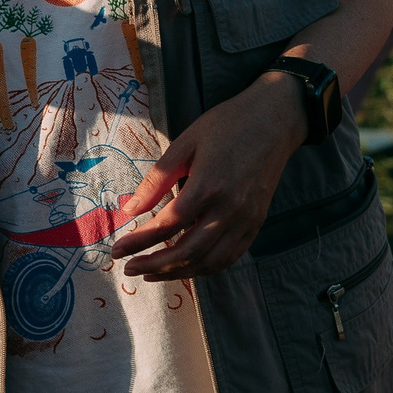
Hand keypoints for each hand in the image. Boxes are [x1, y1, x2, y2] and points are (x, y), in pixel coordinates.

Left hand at [109, 73, 307, 280]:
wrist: (275, 120)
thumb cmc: (226, 125)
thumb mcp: (184, 143)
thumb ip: (156, 179)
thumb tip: (129, 210)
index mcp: (207, 186)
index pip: (167, 225)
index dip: (138, 242)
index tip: (117, 250)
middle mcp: (229, 209)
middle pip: (188, 251)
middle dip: (154, 265)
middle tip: (128, 268)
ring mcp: (246, 220)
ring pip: (210, 262)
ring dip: (178, 272)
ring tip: (152, 273)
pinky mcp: (256, 223)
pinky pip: (230, 257)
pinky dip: (206, 268)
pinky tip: (186, 266)